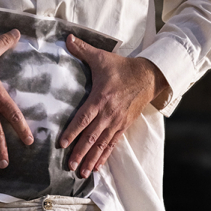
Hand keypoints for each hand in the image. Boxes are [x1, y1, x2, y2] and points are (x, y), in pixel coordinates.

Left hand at [61, 34, 168, 177]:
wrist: (149, 76)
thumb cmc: (122, 68)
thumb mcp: (102, 57)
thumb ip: (83, 50)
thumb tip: (67, 38)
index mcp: (101, 98)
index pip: (84, 118)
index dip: (73, 131)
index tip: (62, 144)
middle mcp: (109, 114)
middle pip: (92, 137)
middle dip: (81, 152)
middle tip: (69, 165)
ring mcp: (117, 122)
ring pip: (102, 144)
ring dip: (91, 159)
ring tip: (81, 172)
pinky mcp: (124, 126)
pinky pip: (113, 145)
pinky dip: (104, 157)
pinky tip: (97, 167)